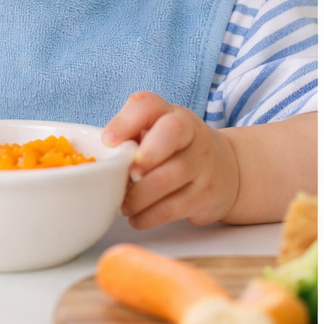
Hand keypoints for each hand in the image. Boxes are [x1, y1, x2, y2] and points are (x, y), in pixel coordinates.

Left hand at [103, 92, 239, 227]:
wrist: (227, 170)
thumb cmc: (175, 152)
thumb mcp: (157, 135)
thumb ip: (129, 140)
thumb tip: (97, 164)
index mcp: (171, 115)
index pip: (149, 105)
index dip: (126, 121)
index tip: (108, 140)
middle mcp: (192, 133)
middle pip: (171, 133)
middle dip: (145, 155)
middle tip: (129, 175)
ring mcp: (203, 163)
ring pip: (168, 177)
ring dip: (138, 196)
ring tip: (125, 205)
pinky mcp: (207, 193)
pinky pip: (173, 207)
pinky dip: (148, 217)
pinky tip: (138, 218)